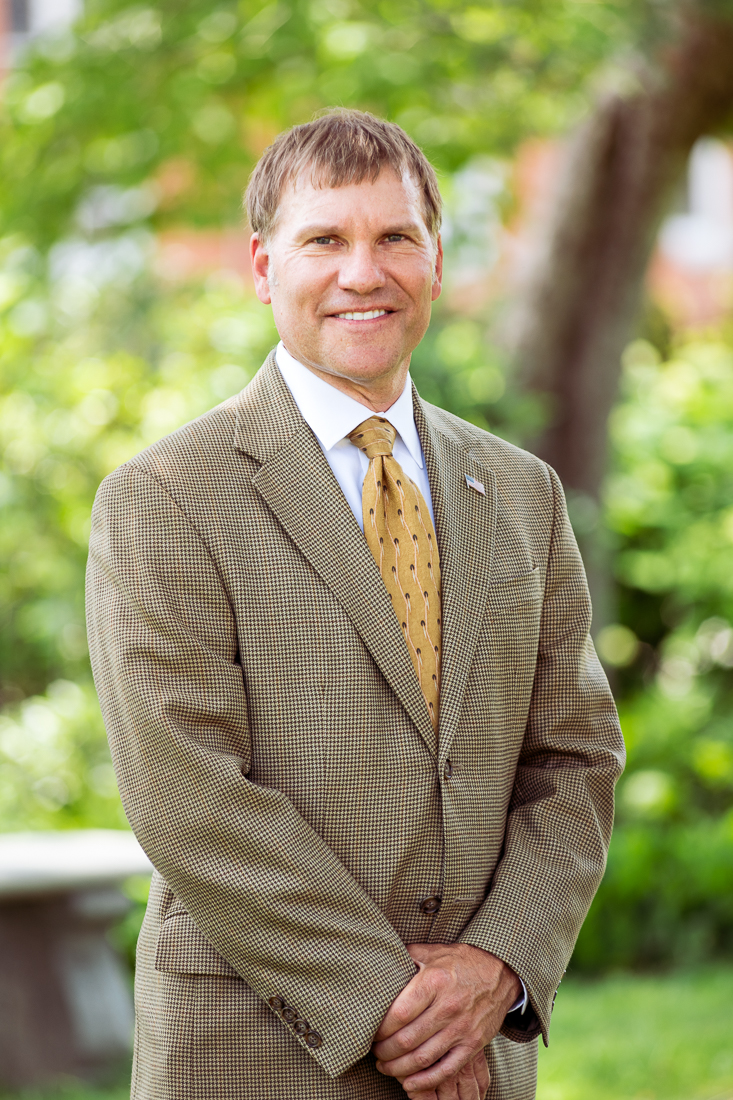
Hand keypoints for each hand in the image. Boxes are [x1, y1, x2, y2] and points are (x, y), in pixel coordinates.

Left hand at [372, 943, 520, 1096]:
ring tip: (385, 1066)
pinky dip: (424, 1082)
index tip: (372, 1031)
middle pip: (407, 1039)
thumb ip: (406, 957)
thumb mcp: (433, 951)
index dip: (381, 1027)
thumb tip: (381, 961)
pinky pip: (445, 1070)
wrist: (500, 971)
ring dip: (398, 1068)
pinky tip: (409, 1083)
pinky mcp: (473, 1045)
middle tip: (375, 1051)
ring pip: (422, 1058)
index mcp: (434, 981)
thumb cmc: (461, 961)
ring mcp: (462, 1029)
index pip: (399, 1013)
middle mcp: (448, 1007)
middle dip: (384, 1050)